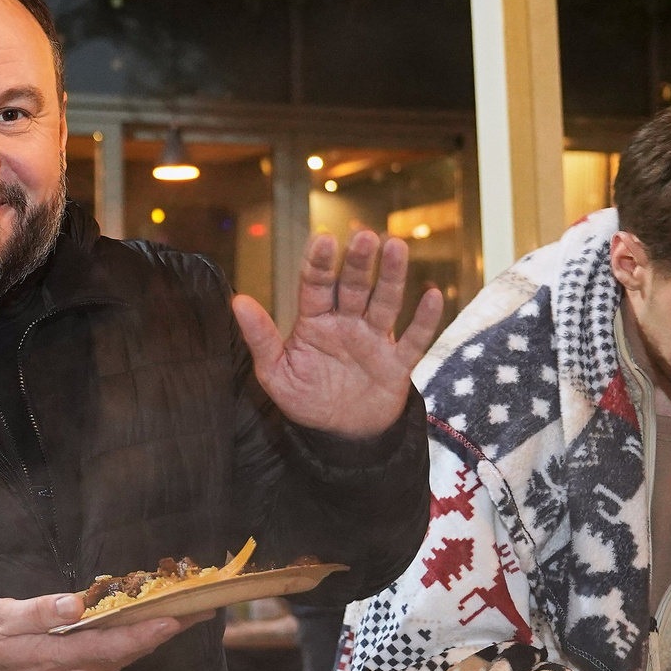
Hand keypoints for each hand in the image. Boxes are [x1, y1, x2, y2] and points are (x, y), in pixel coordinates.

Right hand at [0, 592, 183, 670]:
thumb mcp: (1, 619)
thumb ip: (38, 611)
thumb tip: (75, 604)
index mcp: (59, 657)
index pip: (110, 646)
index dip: (144, 634)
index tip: (174, 619)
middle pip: (130, 653)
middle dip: (167, 631)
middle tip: (201, 608)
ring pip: (126, 658)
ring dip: (157, 637)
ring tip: (187, 614)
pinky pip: (116, 661)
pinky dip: (138, 643)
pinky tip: (153, 628)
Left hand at [231, 230, 445, 439]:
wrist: (340, 434)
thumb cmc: (306, 398)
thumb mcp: (275, 373)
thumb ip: (260, 338)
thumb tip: (238, 301)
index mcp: (315, 322)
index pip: (316, 286)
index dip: (319, 264)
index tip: (323, 239)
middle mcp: (347, 324)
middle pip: (353, 286)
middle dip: (357, 262)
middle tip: (362, 236)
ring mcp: (374, 341)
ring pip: (385, 303)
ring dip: (391, 277)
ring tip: (395, 247)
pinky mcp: (397, 364)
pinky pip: (414, 339)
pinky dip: (424, 320)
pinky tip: (432, 295)